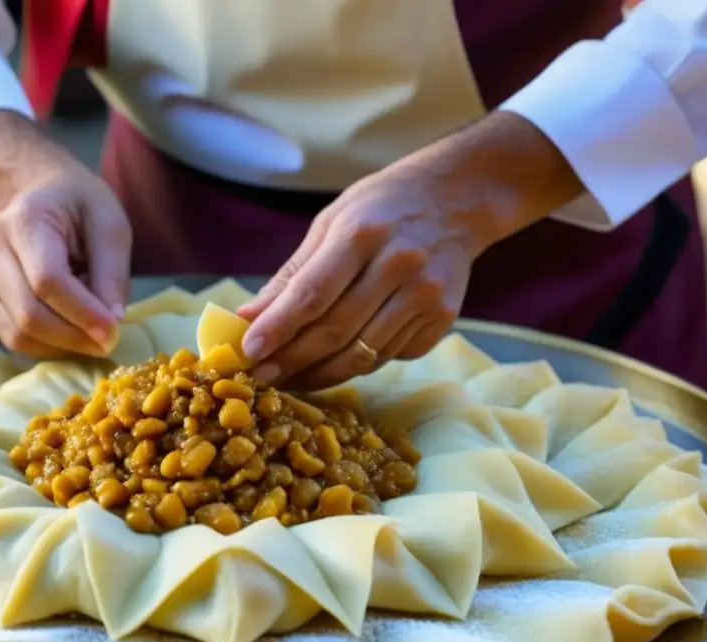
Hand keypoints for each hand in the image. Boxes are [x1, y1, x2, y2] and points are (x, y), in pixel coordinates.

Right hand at [0, 110, 131, 357]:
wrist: (39, 196)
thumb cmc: (79, 209)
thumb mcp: (109, 226)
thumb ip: (111, 273)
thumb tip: (112, 322)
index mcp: (26, 221)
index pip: (47, 280)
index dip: (82, 313)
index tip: (113, 332)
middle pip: (28, 313)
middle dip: (72, 337)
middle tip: (106, 343)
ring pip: (14, 334)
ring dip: (57, 347)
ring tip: (88, 338)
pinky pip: (6, 338)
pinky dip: (40, 346)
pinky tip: (63, 331)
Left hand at [237, 112, 582, 389]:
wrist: (459, 198)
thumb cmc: (382, 207)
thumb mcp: (331, 223)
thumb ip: (292, 274)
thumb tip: (248, 318)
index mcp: (362, 233)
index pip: (311, 293)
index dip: (278, 328)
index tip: (248, 352)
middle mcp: (398, 265)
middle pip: (335, 331)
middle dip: (291, 360)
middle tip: (260, 377)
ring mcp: (425, 296)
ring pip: (362, 354)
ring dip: (320, 374)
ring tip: (289, 379)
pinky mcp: (442, 320)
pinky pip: (388, 356)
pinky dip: (356, 364)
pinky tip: (335, 362)